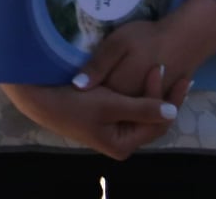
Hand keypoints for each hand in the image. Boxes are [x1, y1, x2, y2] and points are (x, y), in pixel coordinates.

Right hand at [2, 64, 178, 160]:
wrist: (38, 98)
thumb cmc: (73, 102)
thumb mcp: (109, 104)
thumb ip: (142, 109)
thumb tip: (173, 112)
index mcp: (123, 144)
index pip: (157, 123)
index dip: (166, 98)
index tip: (165, 69)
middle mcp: (120, 140)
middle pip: (152, 119)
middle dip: (164, 97)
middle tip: (177, 73)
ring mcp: (112, 128)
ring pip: (142, 111)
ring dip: (152, 92)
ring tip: (165, 71)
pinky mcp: (105, 116)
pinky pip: (130, 105)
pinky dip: (138, 91)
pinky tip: (144, 74)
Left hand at [78, 0, 215, 102]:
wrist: (185, 39)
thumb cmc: (148, 38)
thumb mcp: (117, 44)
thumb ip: (98, 66)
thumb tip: (78, 86)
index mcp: (119, 90)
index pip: (96, 99)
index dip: (86, 92)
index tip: (77, 84)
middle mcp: (133, 102)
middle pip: (112, 106)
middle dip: (100, 98)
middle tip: (93, 84)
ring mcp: (148, 105)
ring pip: (127, 108)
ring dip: (117, 99)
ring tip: (110, 82)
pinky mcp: (159, 101)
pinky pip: (142, 105)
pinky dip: (133, 98)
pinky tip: (126, 87)